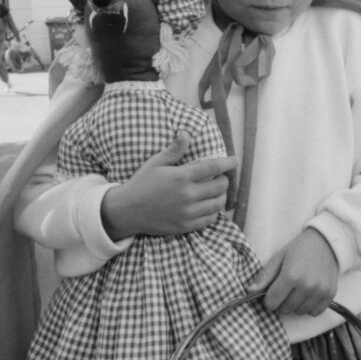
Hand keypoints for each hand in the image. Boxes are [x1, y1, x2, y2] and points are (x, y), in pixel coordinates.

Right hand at [101, 131, 236, 239]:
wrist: (126, 211)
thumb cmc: (141, 183)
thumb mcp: (156, 163)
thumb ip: (175, 150)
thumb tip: (186, 133)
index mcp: (181, 177)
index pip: (214, 167)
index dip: (228, 163)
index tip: (235, 160)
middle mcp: (187, 195)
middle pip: (220, 186)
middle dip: (224, 179)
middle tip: (220, 177)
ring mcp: (187, 213)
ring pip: (218, 204)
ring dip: (222, 196)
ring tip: (217, 191)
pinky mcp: (185, 226)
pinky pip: (209, 220)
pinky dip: (214, 212)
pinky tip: (210, 206)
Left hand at [250, 228, 338, 315]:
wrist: (326, 242)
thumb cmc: (299, 249)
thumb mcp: (279, 258)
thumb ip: (264, 276)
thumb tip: (250, 291)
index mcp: (290, 276)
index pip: (272, 303)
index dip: (268, 299)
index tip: (272, 291)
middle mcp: (306, 286)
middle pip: (285, 309)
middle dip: (281, 302)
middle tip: (285, 289)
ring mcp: (319, 291)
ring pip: (299, 312)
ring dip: (295, 305)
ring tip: (297, 290)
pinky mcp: (330, 294)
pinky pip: (314, 312)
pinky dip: (309, 307)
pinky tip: (308, 294)